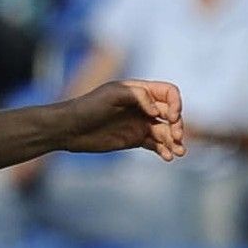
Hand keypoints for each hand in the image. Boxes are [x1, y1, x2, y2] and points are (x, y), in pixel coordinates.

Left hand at [63, 80, 184, 160]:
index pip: (168, 93)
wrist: (69, 128)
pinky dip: (164, 150)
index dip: (175, 104)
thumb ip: (137, 96)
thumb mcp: (112, 95)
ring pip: (166, 132)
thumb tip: (156, 111)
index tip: (170, 117)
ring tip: (178, 153)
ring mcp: (139, 123)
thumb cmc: (88, 107)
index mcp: (139, 91)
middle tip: (176, 138)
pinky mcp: (134, 139)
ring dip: (175, 141)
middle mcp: (142, 106)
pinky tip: (168, 157)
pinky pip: (156, 145)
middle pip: (171, 114)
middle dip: (178, 126)